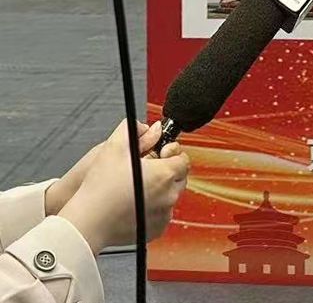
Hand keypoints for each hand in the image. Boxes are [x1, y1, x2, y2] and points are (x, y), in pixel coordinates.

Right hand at [58, 121, 189, 252]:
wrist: (87, 222)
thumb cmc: (99, 188)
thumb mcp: (114, 148)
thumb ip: (135, 130)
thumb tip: (153, 127)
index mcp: (165, 174)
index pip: (182, 159)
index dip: (170, 154)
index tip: (158, 154)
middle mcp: (169, 195)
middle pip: (179, 178)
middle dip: (166, 171)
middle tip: (146, 170)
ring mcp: (164, 214)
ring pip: (170, 196)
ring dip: (160, 190)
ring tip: (137, 187)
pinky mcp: (155, 229)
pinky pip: (161, 214)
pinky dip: (153, 208)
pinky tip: (135, 203)